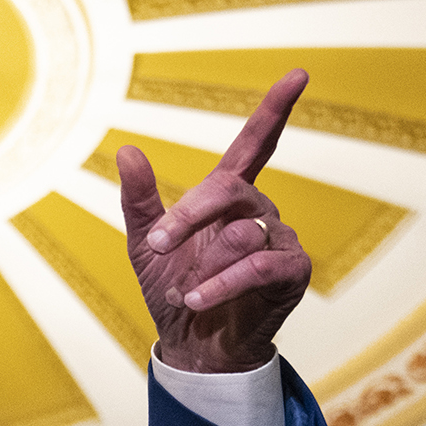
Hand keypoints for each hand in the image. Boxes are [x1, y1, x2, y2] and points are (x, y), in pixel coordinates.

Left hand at [119, 69, 313, 373]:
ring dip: (201, 266)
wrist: (193, 350)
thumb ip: (139, 200)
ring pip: (241, 232)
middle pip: (229, 189)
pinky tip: (195, 301)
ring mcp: (280, 240)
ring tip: (183, 293)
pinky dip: (221, 284)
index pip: (255, 144)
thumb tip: (127, 149)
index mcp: (229, 197)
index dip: (274, 111)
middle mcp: (260, 211)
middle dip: (189, 215)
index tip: (298, 75)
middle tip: (157, 243)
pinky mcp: (293, 273)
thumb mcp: (145, 246)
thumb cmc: (174, 292)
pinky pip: (258, 266)